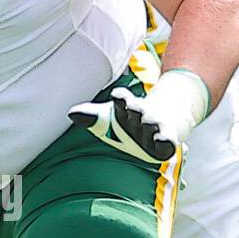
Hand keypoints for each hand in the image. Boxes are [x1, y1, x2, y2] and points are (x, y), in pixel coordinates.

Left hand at [69, 71, 206, 164]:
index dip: (121, 97)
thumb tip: (71, 113)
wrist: (165, 118)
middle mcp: (140, 113)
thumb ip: (91, 115)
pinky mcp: (167, 138)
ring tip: (146, 124)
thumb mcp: (110, 116)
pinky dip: (163, 140)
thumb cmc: (130, 118)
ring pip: (151, 123)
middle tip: (133, 109)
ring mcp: (154, 125)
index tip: (118, 96)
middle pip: (137, 109)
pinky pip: (166, 141)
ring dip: (148, 124)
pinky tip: (160, 141)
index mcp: (125, 105)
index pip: (122, 98)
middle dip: (134, 108)